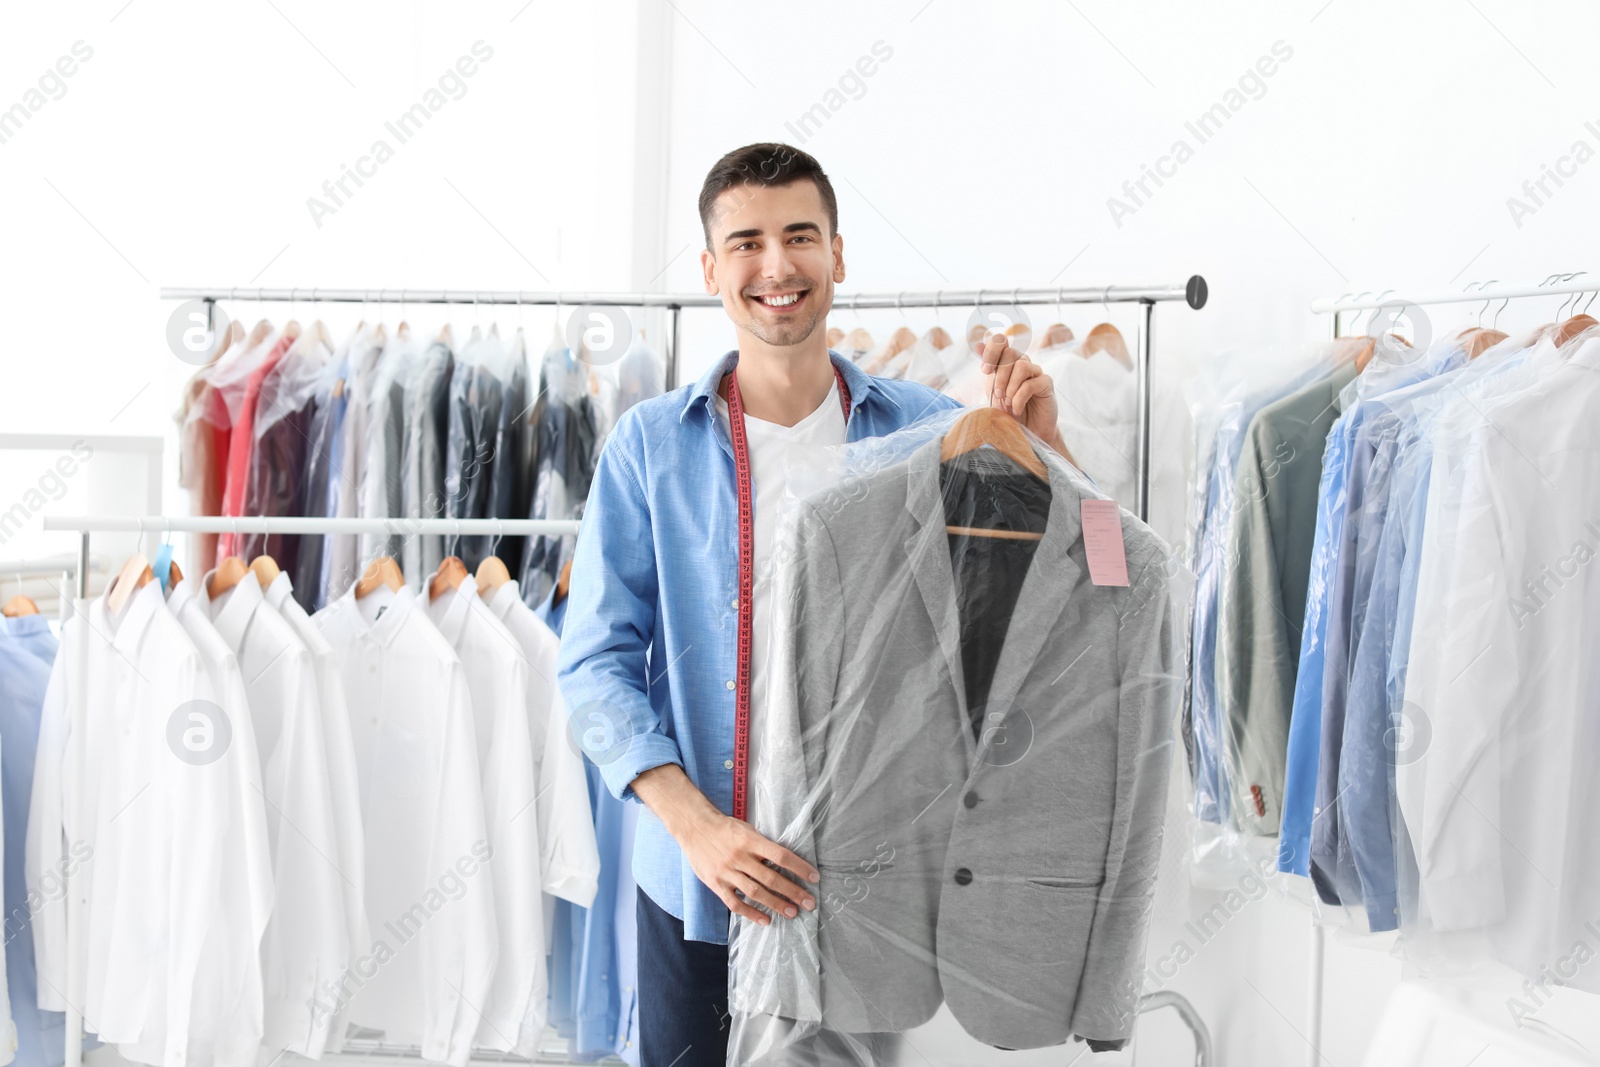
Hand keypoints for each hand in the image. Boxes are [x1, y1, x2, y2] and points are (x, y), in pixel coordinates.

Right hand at [680, 811, 819, 925]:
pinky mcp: (716, 884)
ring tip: (792, 912)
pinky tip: (765, 920)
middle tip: (809, 903)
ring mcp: (727, 872)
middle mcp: (740, 857)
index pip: (781, 856)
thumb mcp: (746, 829)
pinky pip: (735, 903)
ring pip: (756, 893)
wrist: (694, 827)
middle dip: (793, 892)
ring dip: (776, 904)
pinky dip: (751, 913)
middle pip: (771, 878)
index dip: (799, 867)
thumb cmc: (724, 827)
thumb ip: (762, 845)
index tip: (814, 877)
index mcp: (750, 841)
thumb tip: (784, 861)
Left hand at [978, 332, 1073, 461]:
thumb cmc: (1010, 412)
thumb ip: (989, 369)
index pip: (1001, 341)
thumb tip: (977, 345)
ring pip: (1022, 365)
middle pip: (1010, 352)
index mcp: (1007, 362)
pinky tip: (1016, 409)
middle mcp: (1022, 363)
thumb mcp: (994, 391)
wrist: (1027, 432)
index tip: (985, 371)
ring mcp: (1036, 372)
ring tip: (1008, 402)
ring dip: (1010, 386)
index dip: (991, 352)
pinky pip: (1031, 383)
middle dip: (1000, 375)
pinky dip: (1019, 398)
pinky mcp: (1046, 383)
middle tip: (998, 395)